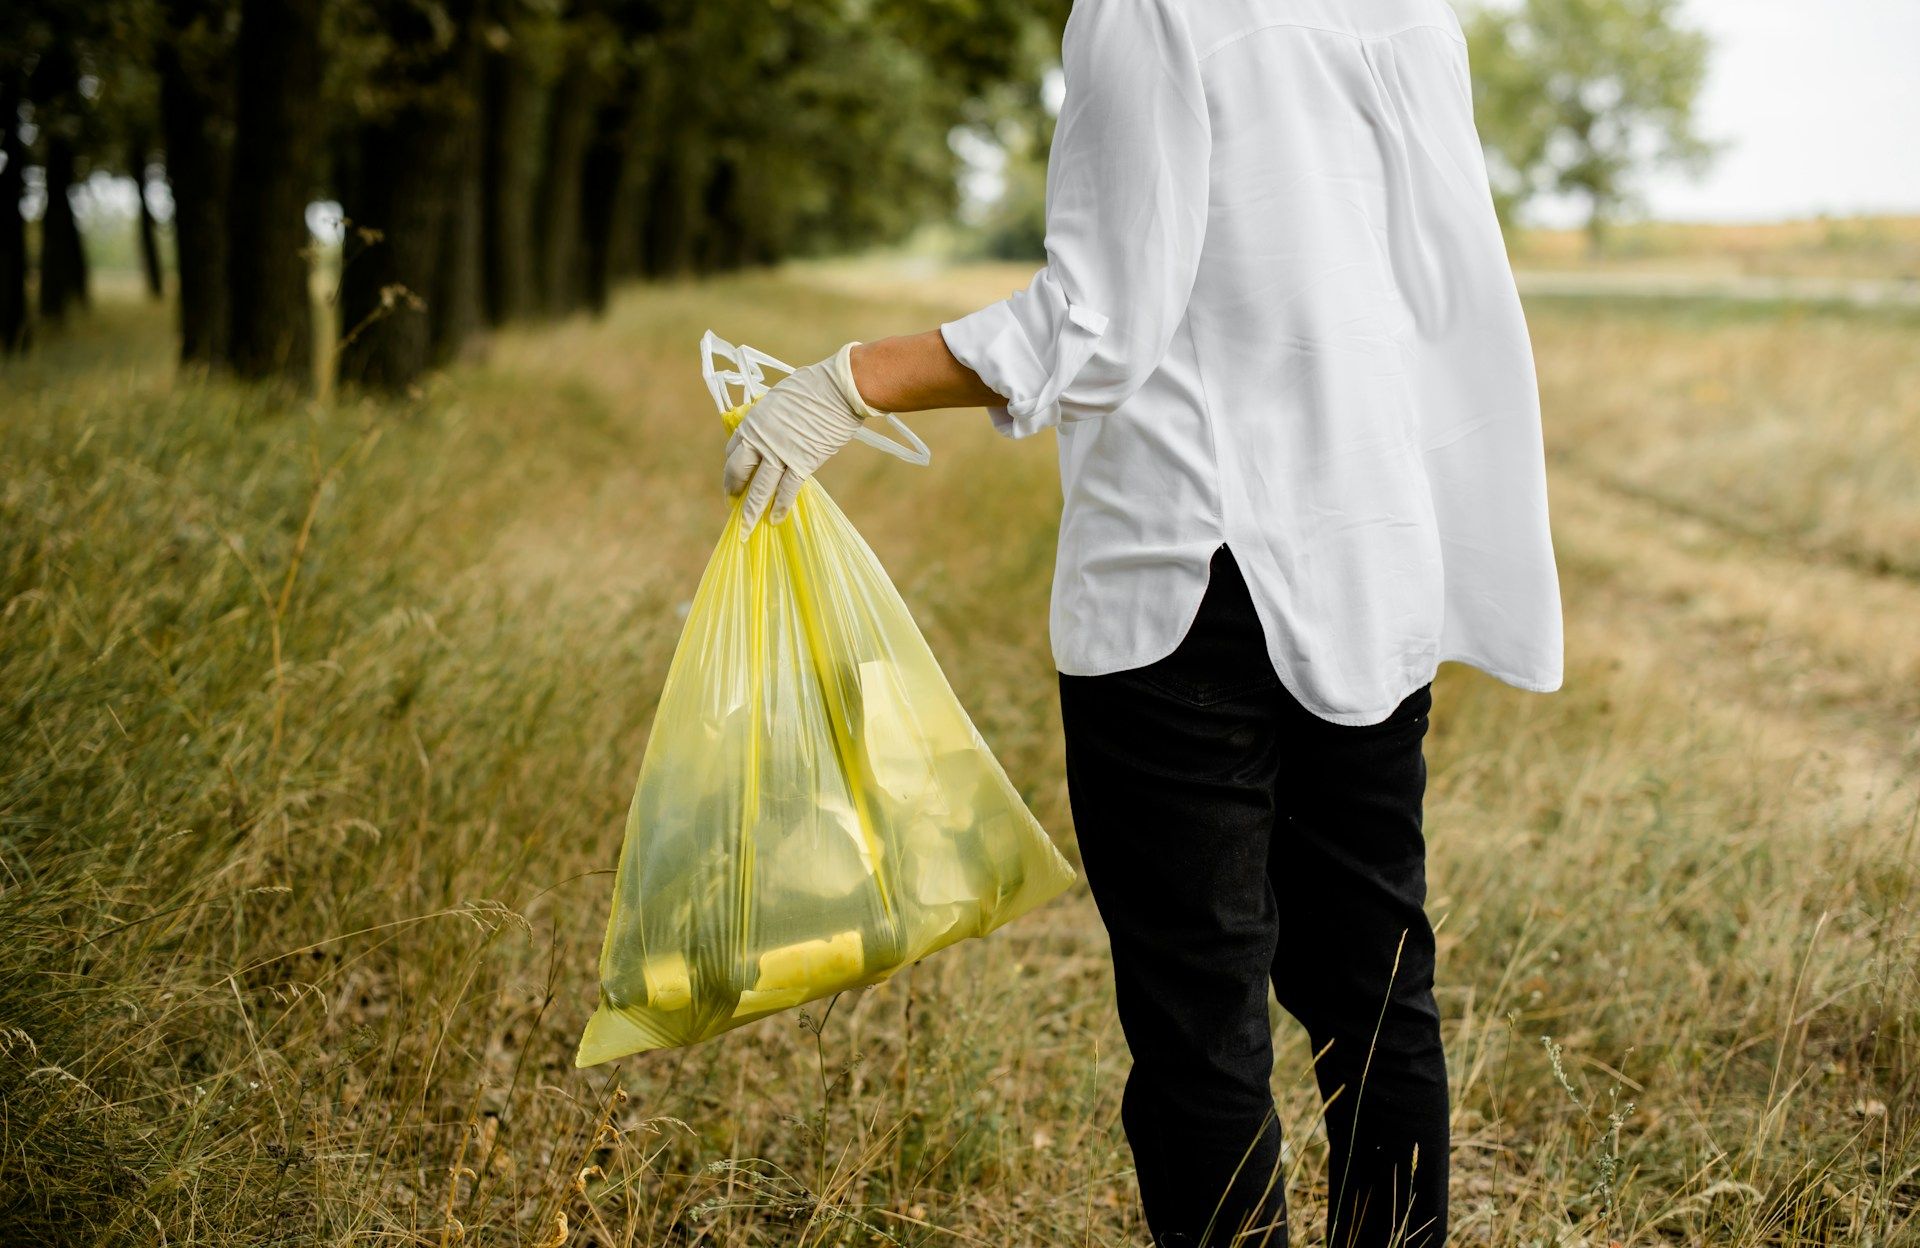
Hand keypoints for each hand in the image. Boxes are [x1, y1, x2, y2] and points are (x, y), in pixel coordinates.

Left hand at [722, 341, 882, 538]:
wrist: (839, 390)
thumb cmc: (814, 387)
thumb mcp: (780, 399)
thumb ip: (771, 418)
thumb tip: (773, 426)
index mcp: (753, 421)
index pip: (733, 449)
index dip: (732, 466)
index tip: (733, 476)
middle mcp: (761, 439)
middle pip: (738, 471)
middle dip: (733, 490)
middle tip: (732, 504)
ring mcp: (780, 453)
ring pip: (759, 488)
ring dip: (751, 510)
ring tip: (745, 528)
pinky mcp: (802, 463)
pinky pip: (786, 491)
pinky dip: (780, 507)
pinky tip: (775, 520)